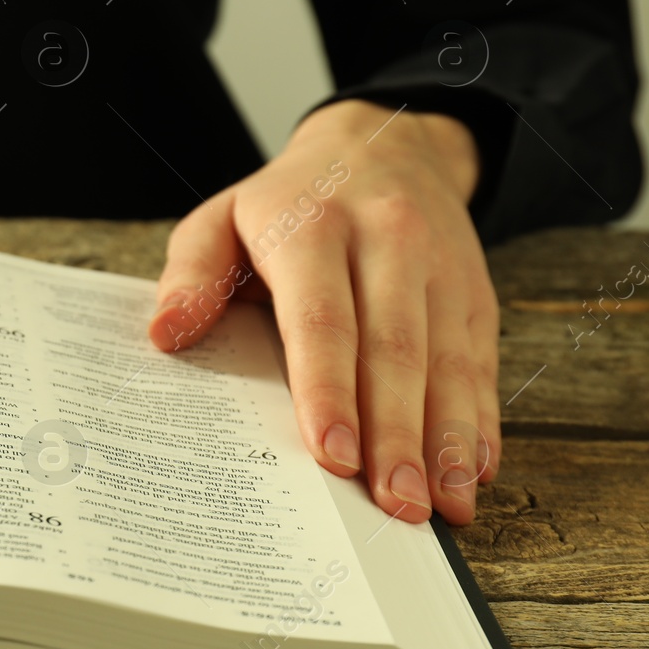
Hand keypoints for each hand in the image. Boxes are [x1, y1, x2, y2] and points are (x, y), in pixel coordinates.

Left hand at [147, 99, 498, 525]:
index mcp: (311, 228)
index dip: (329, 390)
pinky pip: (482, 361)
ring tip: (439, 506)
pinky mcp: (475, 291)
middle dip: (396, 434)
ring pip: (448, 361)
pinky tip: (473, 471)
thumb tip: (166, 333)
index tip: (330, 455)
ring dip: (446, 440)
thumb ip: (191, 273)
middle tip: (392, 504)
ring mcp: (440, 267)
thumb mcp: (221, 218)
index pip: (322, 318)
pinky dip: (481, 421)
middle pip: (394, 350)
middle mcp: (387, 242)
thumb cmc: (286, 203)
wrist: (382, 142)